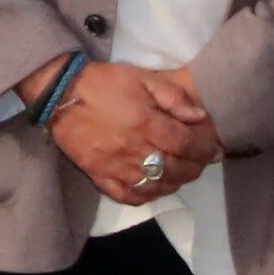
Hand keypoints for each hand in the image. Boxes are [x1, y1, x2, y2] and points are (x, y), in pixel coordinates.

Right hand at [48, 62, 215, 206]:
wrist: (58, 93)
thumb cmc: (103, 83)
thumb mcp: (141, 78)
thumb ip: (173, 96)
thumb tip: (199, 115)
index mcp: (148, 125)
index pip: (188, 144)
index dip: (206, 149)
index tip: (215, 150)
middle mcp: (136, 151)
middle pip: (176, 169)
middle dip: (195, 167)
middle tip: (201, 161)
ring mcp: (117, 168)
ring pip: (156, 186)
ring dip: (175, 182)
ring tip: (181, 173)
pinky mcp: (99, 176)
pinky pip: (127, 196)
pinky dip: (145, 196)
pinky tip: (153, 187)